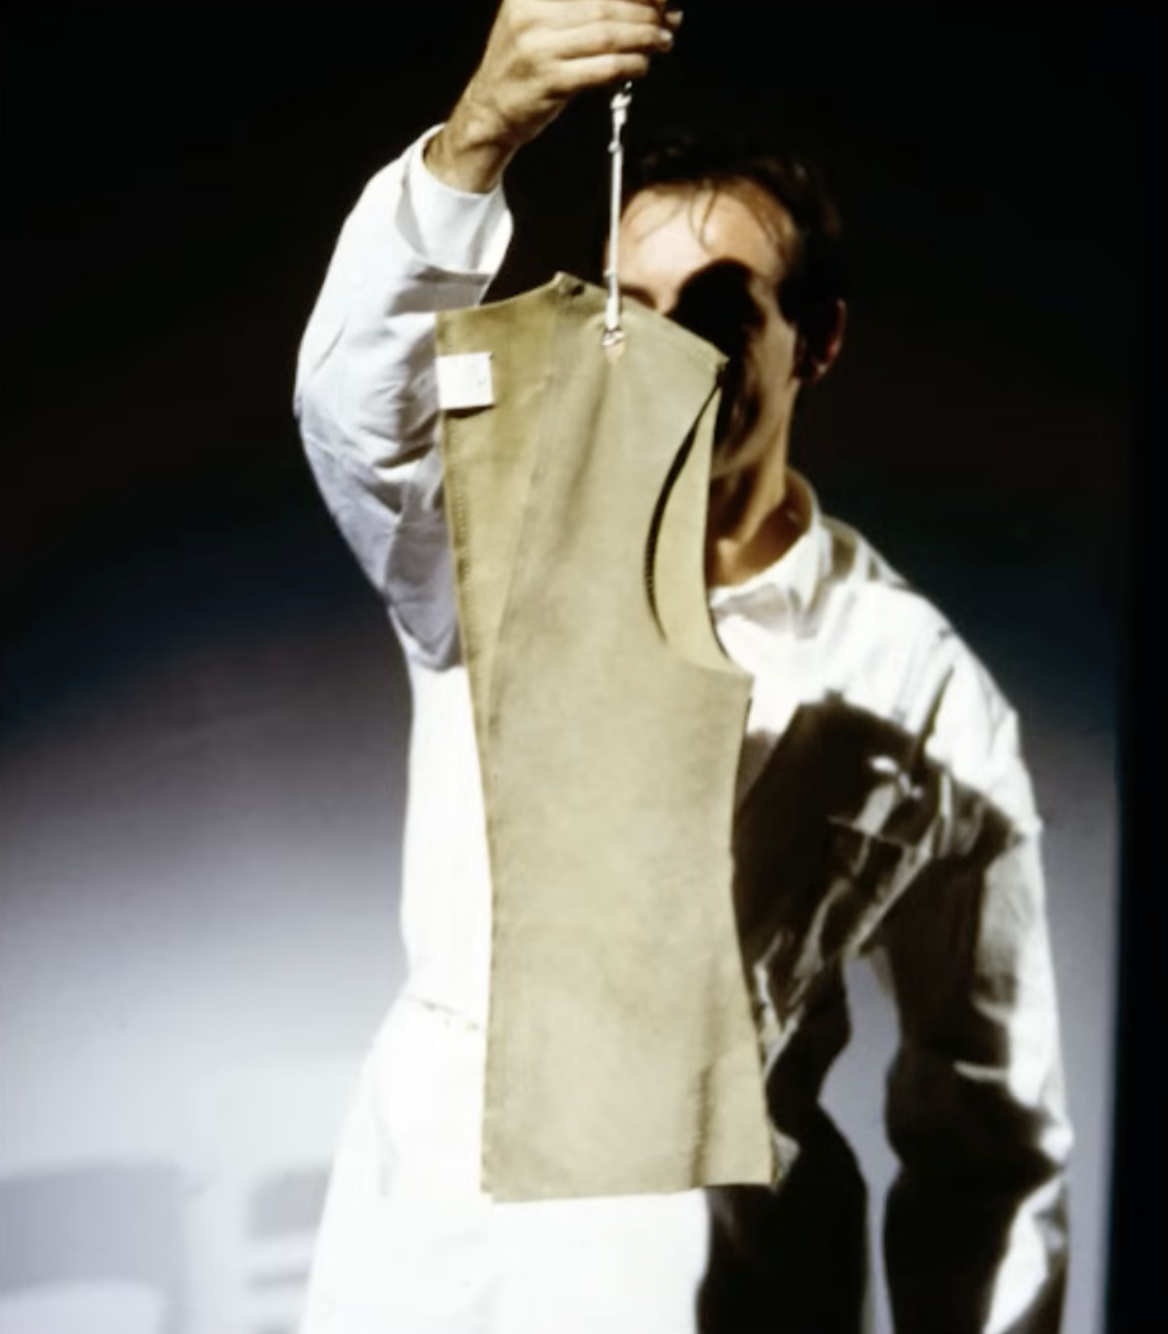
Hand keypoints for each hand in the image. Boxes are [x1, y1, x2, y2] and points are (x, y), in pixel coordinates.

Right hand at [427, 0, 679, 192]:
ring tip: (661, 41)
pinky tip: (640, 65)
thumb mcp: (538, 19)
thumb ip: (580, 7)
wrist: (490, 110)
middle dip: (647, 13)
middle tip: (668, 20)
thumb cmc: (522, 65)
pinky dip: (629, 65)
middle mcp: (532, 12)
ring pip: (608, 35)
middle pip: (606, 5)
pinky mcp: (549, 80)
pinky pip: (602, 68)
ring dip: (644, 38)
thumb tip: (637, 4)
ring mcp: (538, 47)